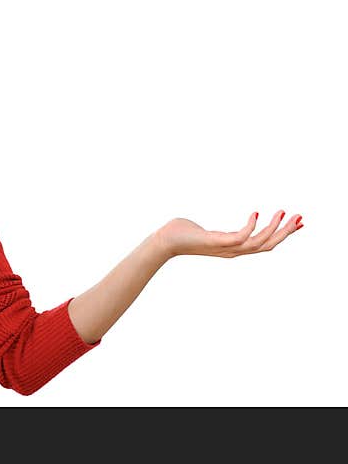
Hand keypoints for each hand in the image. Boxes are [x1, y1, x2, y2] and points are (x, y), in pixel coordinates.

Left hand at [153, 211, 302, 258]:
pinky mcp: (216, 243)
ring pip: (259, 243)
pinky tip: (255, 213)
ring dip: (274, 229)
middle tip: (301, 218)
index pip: (264, 244)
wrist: (163, 241)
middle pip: (267, 246)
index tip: (297, 222)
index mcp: (232, 248)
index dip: (281, 234)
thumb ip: (216, 232)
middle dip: (286, 233)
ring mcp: (225, 248)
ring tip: (284, 212)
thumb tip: (212, 228)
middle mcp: (232, 251)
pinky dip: (251, 226)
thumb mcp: (205, 232)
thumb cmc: (181, 233)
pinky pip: (240, 237)